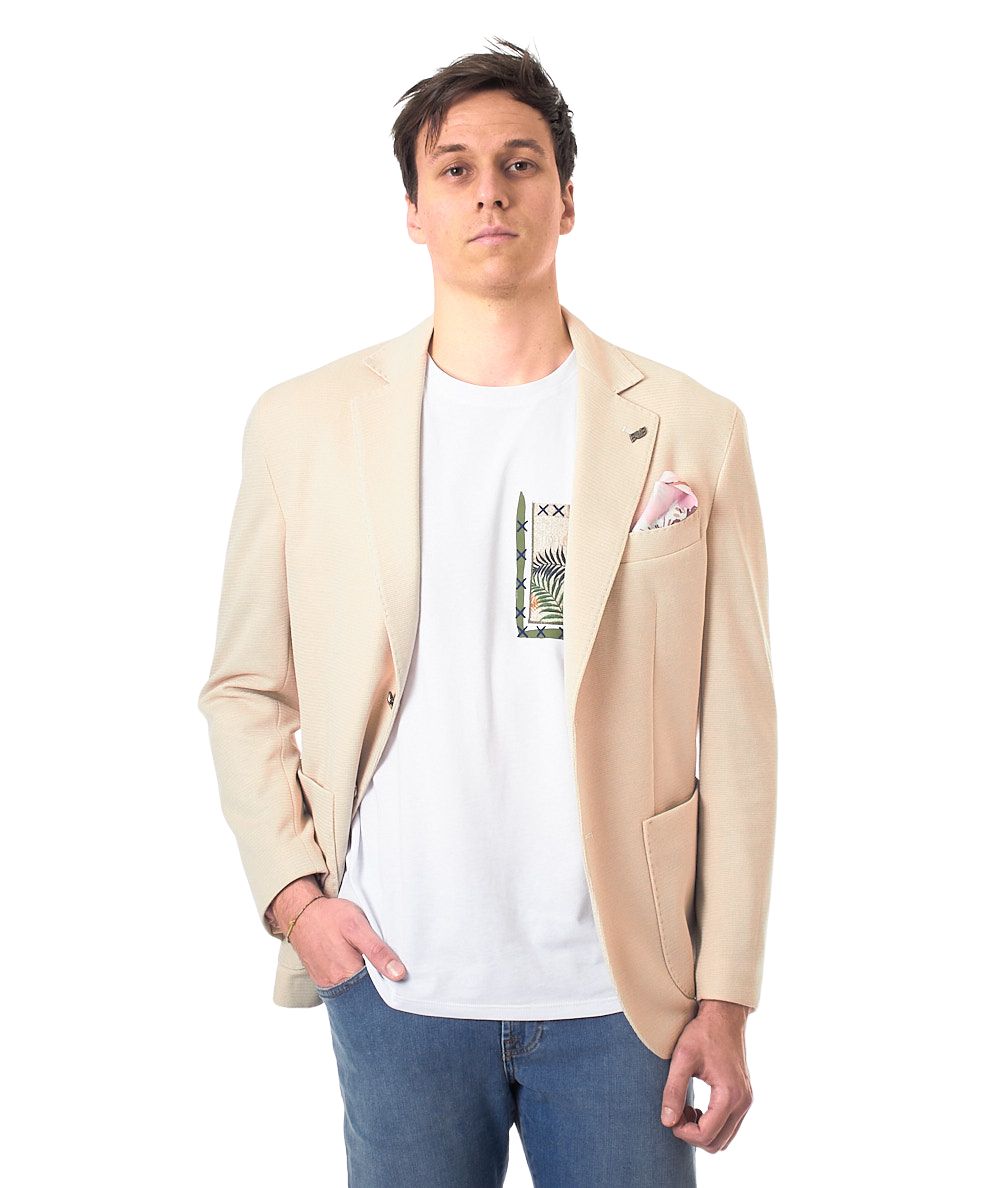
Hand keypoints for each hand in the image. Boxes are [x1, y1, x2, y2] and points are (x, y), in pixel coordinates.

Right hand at [292, 896, 407, 988]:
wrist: (301, 913)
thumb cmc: (330, 917)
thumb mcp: (358, 927)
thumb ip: (378, 951)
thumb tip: (398, 974)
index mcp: (347, 974)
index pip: (378, 992)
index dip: (391, 984)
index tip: (399, 974)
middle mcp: (335, 984)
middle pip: (366, 993)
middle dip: (379, 984)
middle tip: (386, 965)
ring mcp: (327, 983)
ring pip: (354, 990)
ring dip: (366, 981)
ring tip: (371, 963)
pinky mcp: (322, 979)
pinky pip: (342, 986)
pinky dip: (353, 979)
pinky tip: (357, 964)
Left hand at [660, 1000, 752, 1152]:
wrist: (724, 1015)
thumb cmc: (703, 1033)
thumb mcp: (682, 1058)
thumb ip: (673, 1090)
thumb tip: (667, 1122)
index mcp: (729, 1094)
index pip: (706, 1135)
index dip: (683, 1133)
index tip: (670, 1117)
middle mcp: (743, 1102)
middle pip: (717, 1143)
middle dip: (693, 1135)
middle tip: (676, 1113)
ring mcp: (746, 1100)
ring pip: (725, 1138)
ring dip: (703, 1131)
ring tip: (685, 1109)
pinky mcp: (744, 1097)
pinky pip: (729, 1126)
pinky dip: (712, 1125)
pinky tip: (697, 1107)